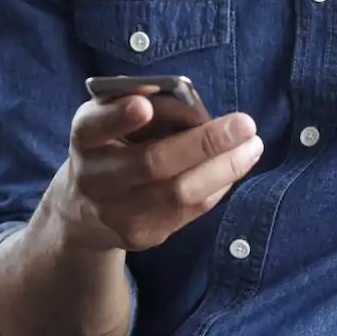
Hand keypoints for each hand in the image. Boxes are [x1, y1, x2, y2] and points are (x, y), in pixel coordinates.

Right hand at [46, 93, 262, 253]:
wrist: (84, 210)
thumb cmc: (109, 147)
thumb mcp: (108, 119)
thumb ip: (138, 104)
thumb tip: (184, 98)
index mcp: (84, 139)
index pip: (94, 127)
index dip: (118, 117)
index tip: (144, 105)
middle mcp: (94, 179)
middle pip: (151, 164)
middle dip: (203, 143)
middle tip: (245, 123)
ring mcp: (117, 214)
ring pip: (179, 193)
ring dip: (223, 168)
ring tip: (253, 145)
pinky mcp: (141, 236)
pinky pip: (189, 211)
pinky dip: (217, 185)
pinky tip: (234, 166)